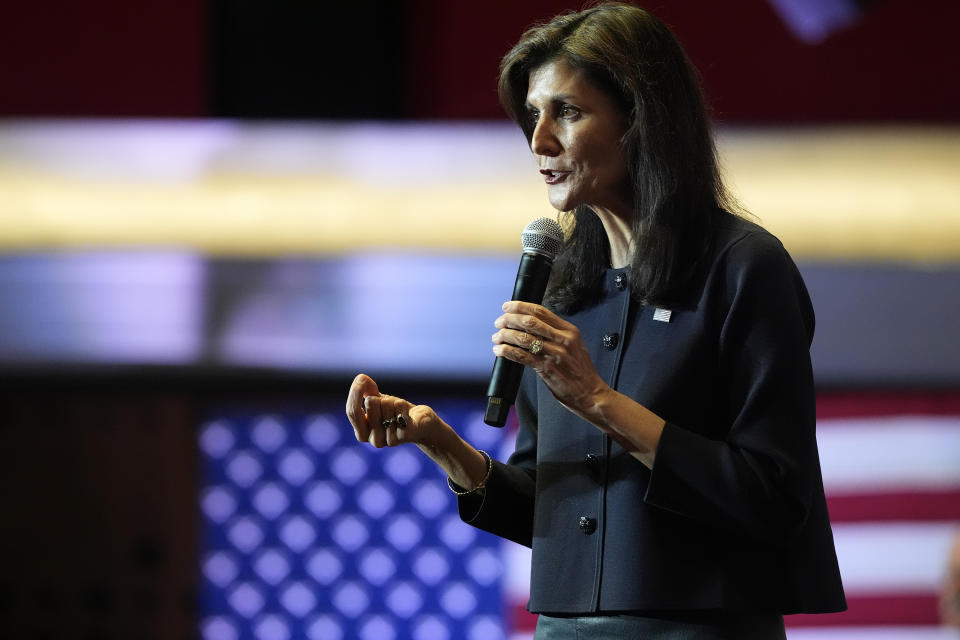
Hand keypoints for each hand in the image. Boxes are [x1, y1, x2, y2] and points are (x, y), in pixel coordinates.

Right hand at [345, 374, 446, 447]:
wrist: (421, 423)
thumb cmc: (396, 413)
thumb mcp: (378, 400)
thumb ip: (366, 390)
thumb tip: (361, 379)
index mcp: (362, 433)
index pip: (352, 412)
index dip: (355, 393)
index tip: (361, 379)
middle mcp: (374, 440)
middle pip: (371, 403)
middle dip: (381, 398)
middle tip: (391, 408)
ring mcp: (389, 440)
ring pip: (387, 404)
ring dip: (395, 403)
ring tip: (400, 413)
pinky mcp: (404, 435)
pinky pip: (400, 408)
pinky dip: (404, 405)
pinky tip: (408, 415)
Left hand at [492, 300, 608, 415]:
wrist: (591, 393)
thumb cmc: (581, 371)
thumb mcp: (574, 345)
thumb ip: (556, 334)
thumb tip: (531, 325)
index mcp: (569, 330)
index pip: (540, 311)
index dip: (520, 306)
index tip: (507, 307)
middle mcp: (563, 339)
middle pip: (529, 322)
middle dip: (509, 320)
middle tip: (499, 323)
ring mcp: (555, 354)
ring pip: (523, 338)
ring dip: (505, 336)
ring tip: (497, 338)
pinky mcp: (547, 369)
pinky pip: (522, 356)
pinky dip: (507, 352)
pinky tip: (500, 351)